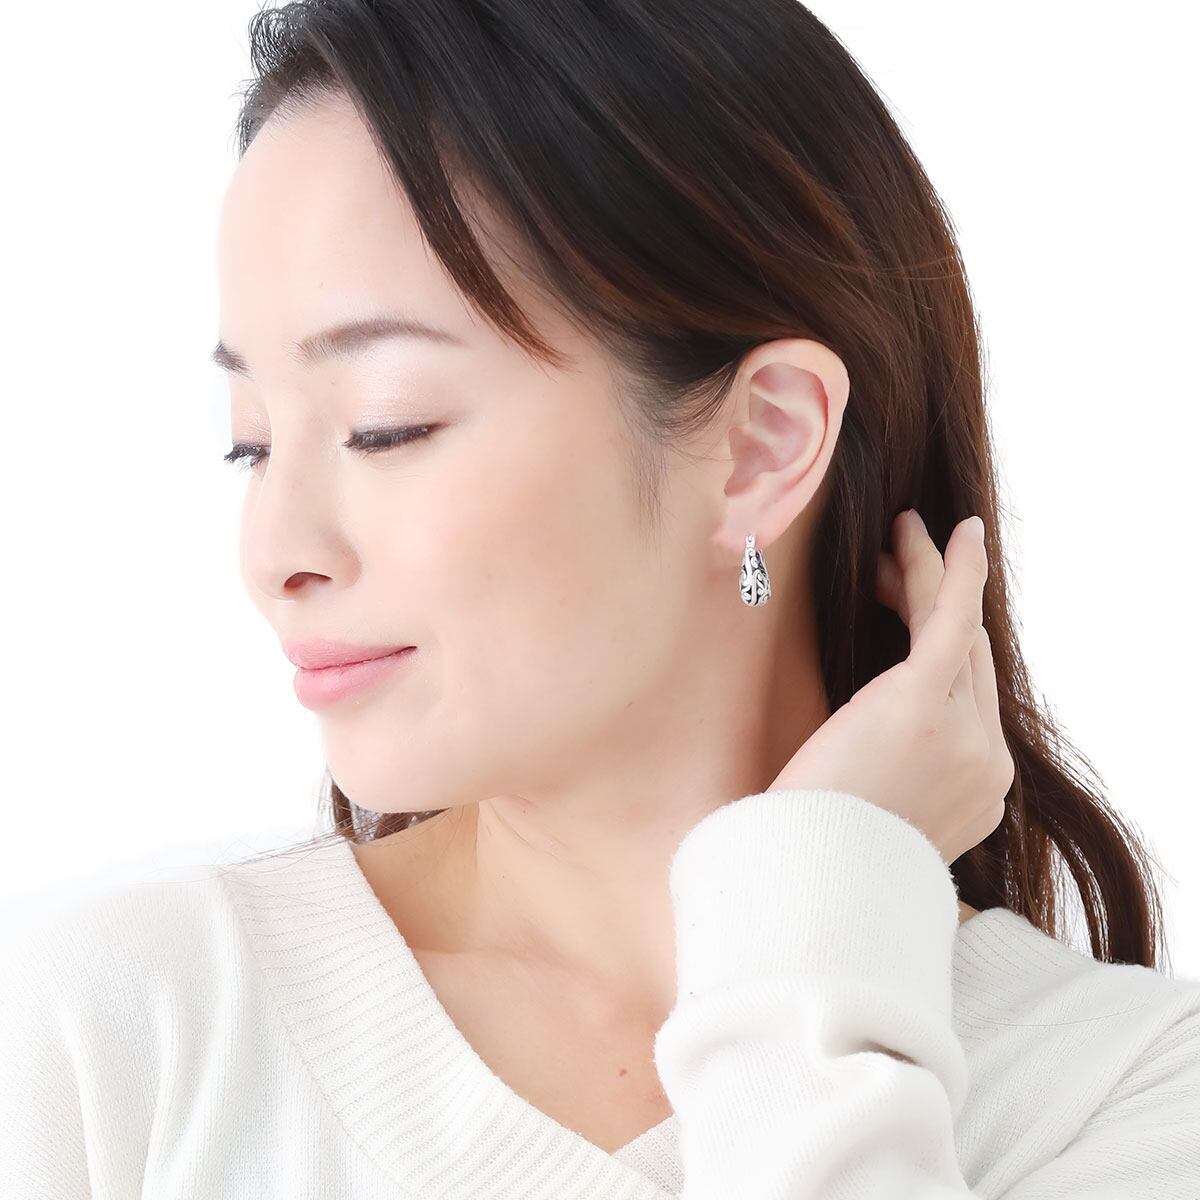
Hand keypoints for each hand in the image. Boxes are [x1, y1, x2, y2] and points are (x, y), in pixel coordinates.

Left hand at [767, 509, 1013, 864]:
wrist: (810, 884)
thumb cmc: (823, 856)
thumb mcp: (876, 823)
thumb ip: (896, 788)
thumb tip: (871, 763)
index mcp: (978, 794)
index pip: (968, 702)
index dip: (937, 651)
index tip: (901, 618)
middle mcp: (987, 763)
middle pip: (968, 662)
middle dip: (929, 607)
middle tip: (892, 567)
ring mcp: (967, 734)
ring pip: (955, 635)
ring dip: (926, 580)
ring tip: (900, 538)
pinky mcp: (928, 703)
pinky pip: (952, 621)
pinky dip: (955, 572)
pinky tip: (957, 534)